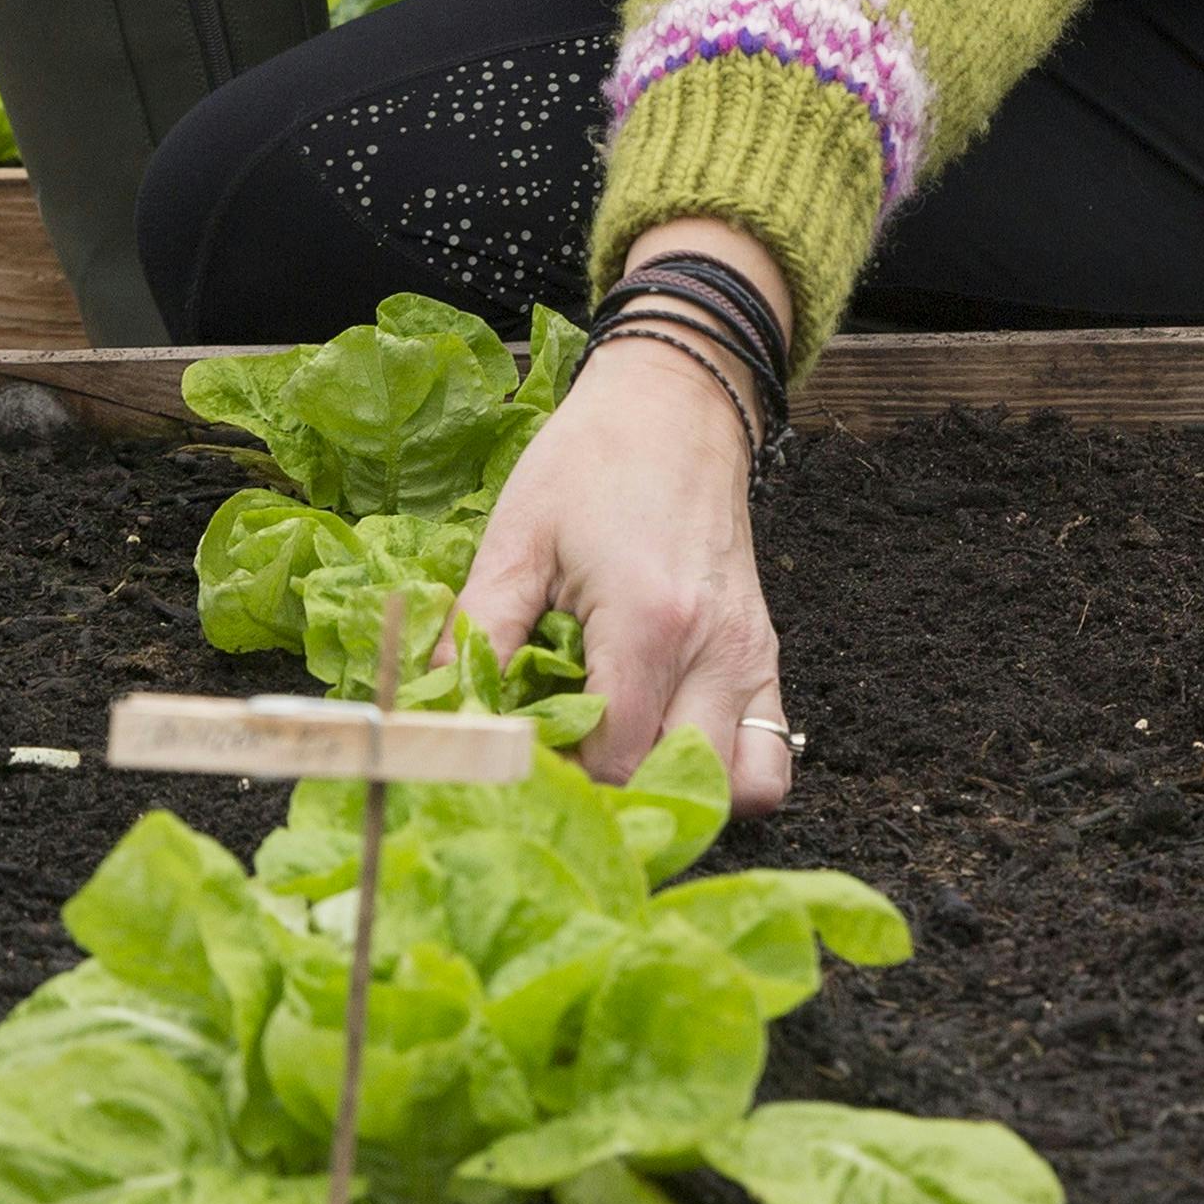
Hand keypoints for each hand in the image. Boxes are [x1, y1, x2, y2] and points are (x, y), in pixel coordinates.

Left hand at [462, 224, 796, 808]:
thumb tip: (434, 723)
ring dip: (676, 798)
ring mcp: (750, 655)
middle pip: (674, 788)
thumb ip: (476, 636)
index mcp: (649, 622)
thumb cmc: (592, 459)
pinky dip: (724, 774)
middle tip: (556, 779)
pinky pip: (769, 754)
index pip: (610, 759)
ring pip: (738, 789)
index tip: (507, 770)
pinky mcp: (765, 652)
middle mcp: (714, 650)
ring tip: (614, 773)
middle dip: (613, 804)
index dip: (554, 781)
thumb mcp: (516, 538)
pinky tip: (664, 749)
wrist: (677, 400)